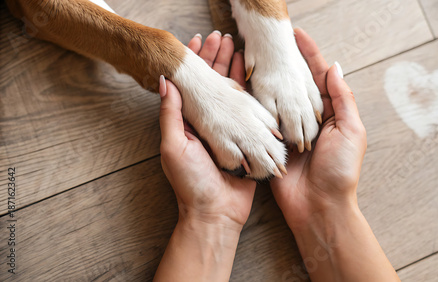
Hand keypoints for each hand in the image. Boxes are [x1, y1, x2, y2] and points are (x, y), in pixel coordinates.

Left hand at [159, 31, 254, 228]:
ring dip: (234, 70)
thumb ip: (171, 115)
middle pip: (212, 84)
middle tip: (221, 37)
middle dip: (216, 59)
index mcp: (190, 122)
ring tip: (238, 47)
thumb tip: (165, 82)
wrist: (216, 212)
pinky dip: (252, 93)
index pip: (191, 85)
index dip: (193, 63)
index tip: (196, 41)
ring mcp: (229, 129)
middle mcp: (209, 123)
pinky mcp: (247, 138)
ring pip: (231, 93)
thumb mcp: (173, 147)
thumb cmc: (191, 183)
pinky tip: (255, 76)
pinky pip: (251, 111)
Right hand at [271, 28, 366, 230]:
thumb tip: (334, 67)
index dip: (309, 55)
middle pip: (296, 85)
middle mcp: (308, 119)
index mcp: (329, 114)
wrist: (319, 207)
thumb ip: (342, 99)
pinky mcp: (272, 144)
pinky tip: (247, 87)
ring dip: (269, 80)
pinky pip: (264, 120)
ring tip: (257, 58)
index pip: (318, 77)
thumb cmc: (340, 171)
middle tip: (273, 43)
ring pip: (277, 99)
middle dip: (286, 63)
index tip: (296, 36)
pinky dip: (256, 104)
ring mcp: (288, 131)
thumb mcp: (350, 131)